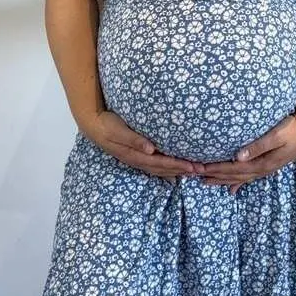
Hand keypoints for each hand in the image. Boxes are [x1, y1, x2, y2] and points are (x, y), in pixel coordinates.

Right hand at [78, 110, 202, 183]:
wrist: (93, 124)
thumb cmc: (108, 124)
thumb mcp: (119, 130)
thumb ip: (134, 140)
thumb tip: (151, 149)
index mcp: (135, 155)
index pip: (161, 163)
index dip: (178, 166)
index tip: (193, 167)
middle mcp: (137, 160)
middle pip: (164, 169)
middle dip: (182, 170)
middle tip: (201, 170)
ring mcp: (136, 159)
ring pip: (160, 169)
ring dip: (177, 171)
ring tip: (193, 171)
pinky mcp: (136, 155)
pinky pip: (155, 165)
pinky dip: (167, 168)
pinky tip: (175, 169)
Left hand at [199, 113, 295, 194]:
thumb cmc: (292, 129)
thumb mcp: (276, 135)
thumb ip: (258, 146)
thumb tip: (238, 156)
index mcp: (262, 162)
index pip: (234, 168)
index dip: (216, 168)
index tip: (200, 168)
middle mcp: (262, 169)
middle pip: (234, 175)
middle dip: (215, 176)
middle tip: (197, 176)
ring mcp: (266, 168)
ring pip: (240, 178)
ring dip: (223, 180)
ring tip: (208, 182)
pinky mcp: (269, 164)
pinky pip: (249, 177)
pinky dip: (239, 182)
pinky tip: (232, 188)